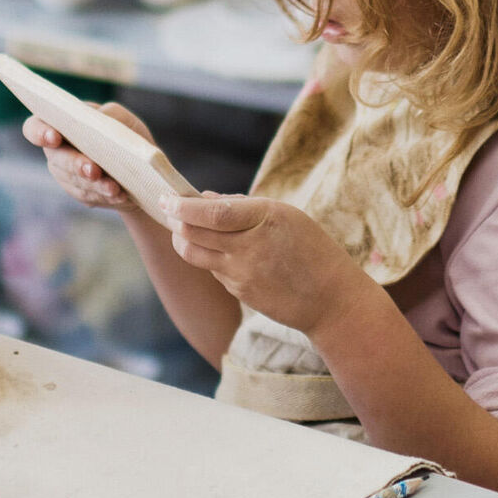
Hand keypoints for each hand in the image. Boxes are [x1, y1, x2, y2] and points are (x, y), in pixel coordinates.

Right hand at [22, 102, 154, 216]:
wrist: (141, 164)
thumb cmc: (125, 133)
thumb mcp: (123, 118)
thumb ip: (110, 114)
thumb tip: (101, 119)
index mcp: (60, 124)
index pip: (34, 128)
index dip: (39, 132)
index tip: (55, 137)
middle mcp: (57, 151)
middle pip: (57, 159)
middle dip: (75, 164)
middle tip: (93, 170)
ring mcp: (66, 175)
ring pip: (75, 182)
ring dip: (95, 185)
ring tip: (114, 187)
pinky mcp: (81, 193)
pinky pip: (90, 196)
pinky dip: (106, 196)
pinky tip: (120, 195)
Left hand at [158, 193, 370, 336]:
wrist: (331, 300)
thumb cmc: (311, 249)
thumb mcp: (286, 216)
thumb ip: (244, 206)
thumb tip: (204, 197)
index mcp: (267, 218)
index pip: (213, 212)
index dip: (184, 206)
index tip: (167, 197)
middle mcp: (251, 246)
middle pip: (195, 232)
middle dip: (175, 220)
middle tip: (168, 208)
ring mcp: (243, 273)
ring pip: (195, 253)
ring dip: (183, 239)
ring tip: (182, 228)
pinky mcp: (239, 292)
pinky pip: (213, 269)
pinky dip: (208, 256)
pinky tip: (218, 250)